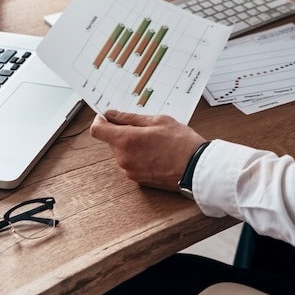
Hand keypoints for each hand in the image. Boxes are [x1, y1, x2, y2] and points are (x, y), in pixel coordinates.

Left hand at [89, 110, 206, 191]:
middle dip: (123, 132)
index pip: (98, 130)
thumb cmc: (182, 143)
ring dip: (132, 145)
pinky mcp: (138, 180)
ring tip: (155, 141)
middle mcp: (124, 158)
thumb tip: (112, 115)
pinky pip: (131, 163)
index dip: (101, 121)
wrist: (196, 169)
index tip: (107, 117)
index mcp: (126, 140)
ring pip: (122, 152)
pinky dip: (139, 156)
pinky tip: (156, 152)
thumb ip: (130, 117)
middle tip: (145, 127)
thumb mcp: (158, 121)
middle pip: (111, 141)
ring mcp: (130, 171)